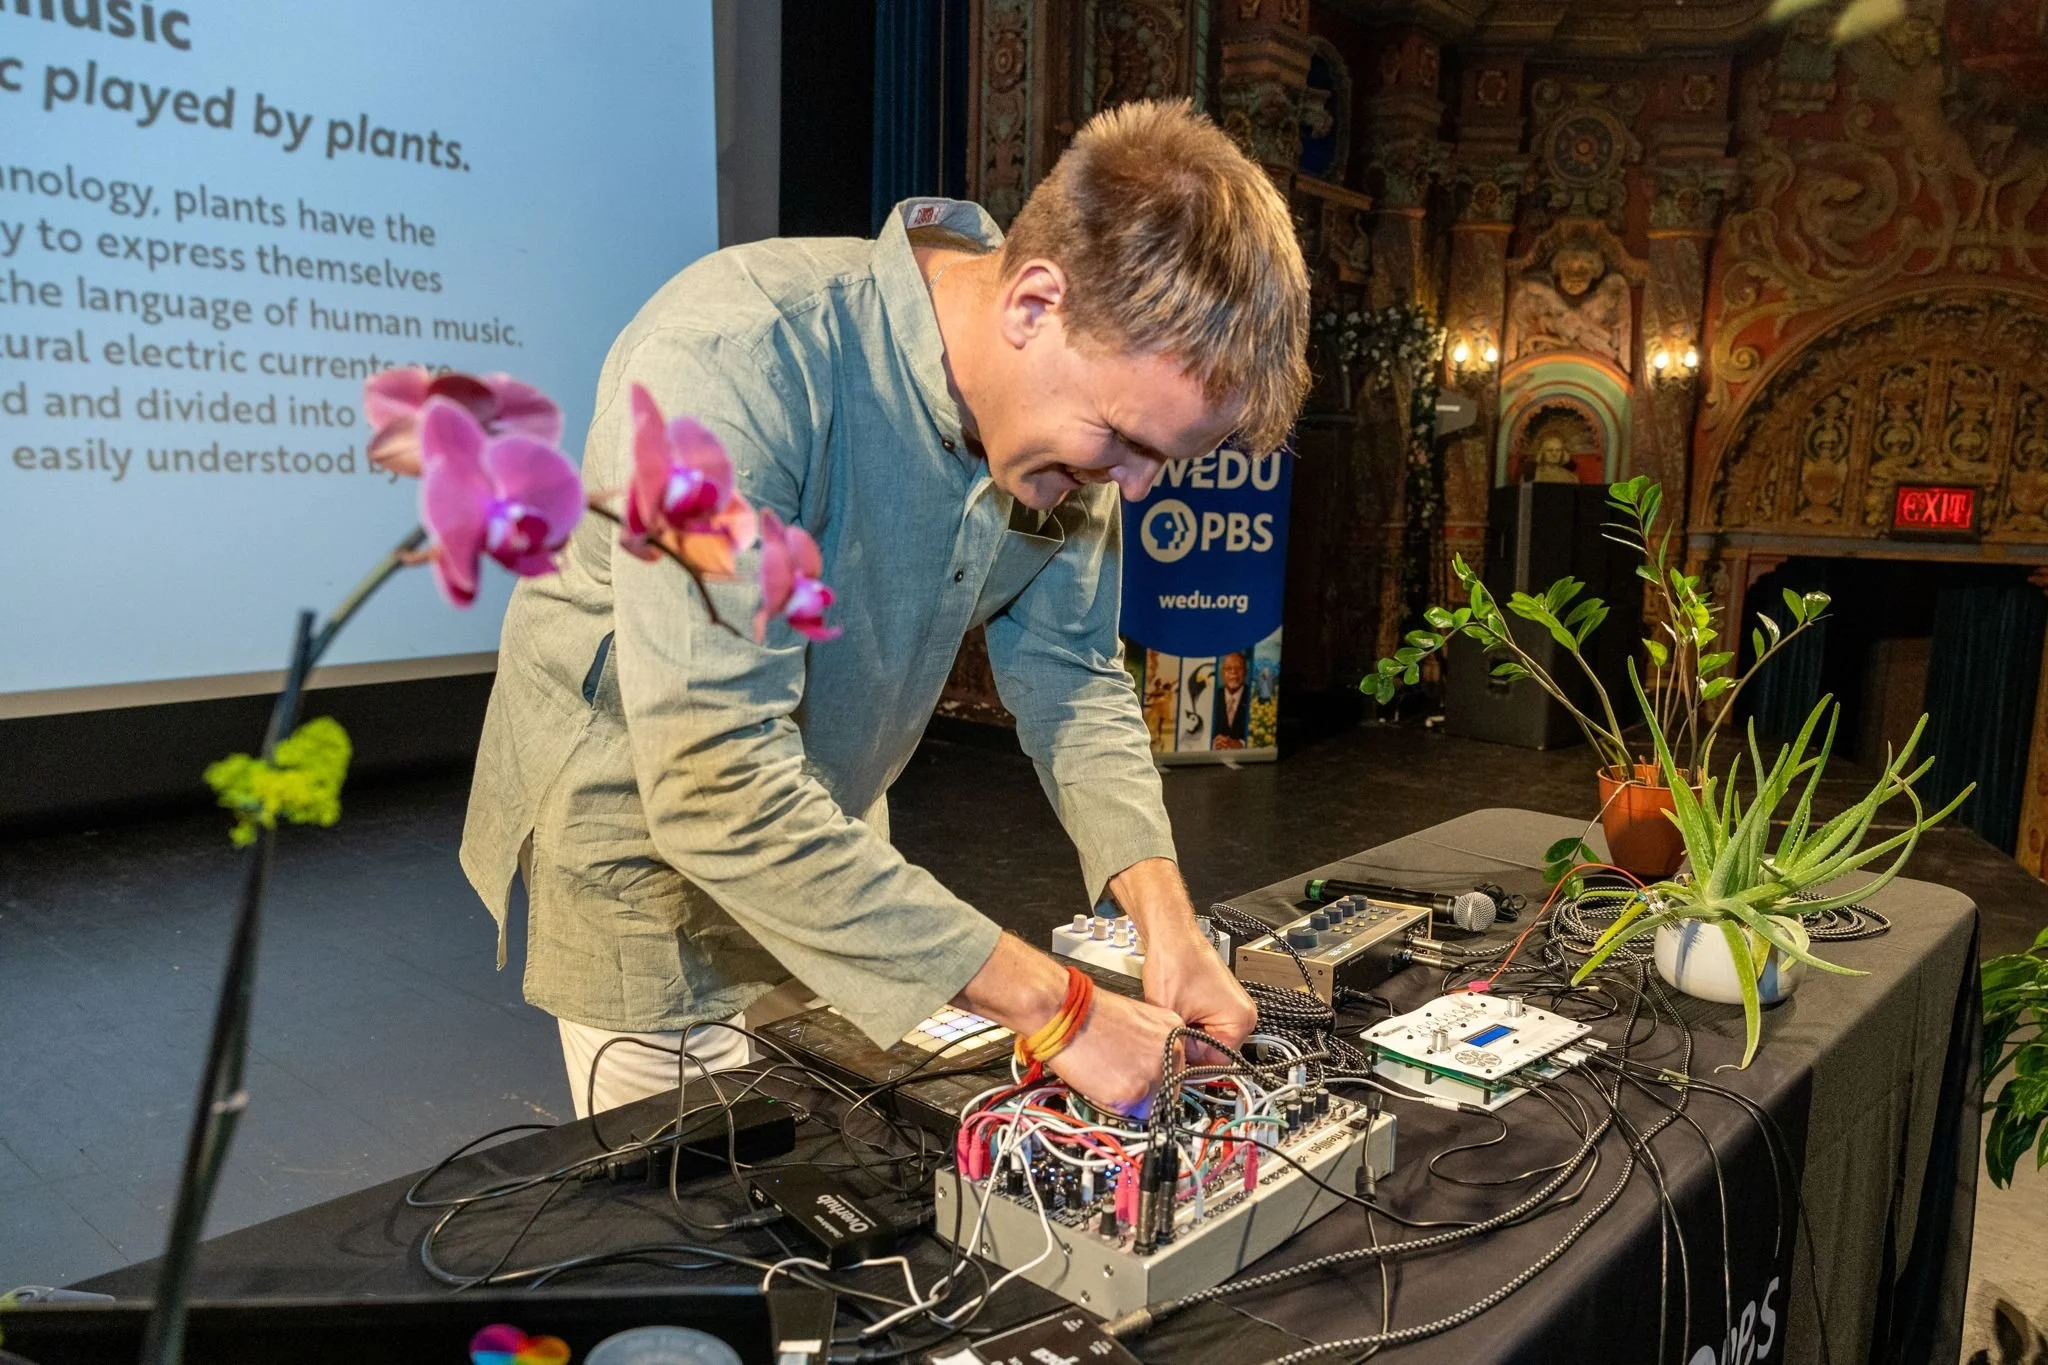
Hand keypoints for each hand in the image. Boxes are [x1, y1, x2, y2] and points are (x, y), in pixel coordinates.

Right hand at [1045, 989, 1186, 1117]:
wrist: (1064, 1010)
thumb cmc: (1090, 1011)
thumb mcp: (1136, 1020)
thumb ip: (1151, 1045)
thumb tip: (1149, 1068)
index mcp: (1174, 1031)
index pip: (1176, 1069)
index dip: (1155, 1075)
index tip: (1142, 1076)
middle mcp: (1172, 1053)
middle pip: (1166, 1091)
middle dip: (1144, 1090)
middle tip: (1119, 1076)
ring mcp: (1153, 1074)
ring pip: (1146, 1105)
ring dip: (1127, 1098)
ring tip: (1105, 1074)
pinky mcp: (1131, 1092)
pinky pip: (1125, 1111)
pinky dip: (1110, 1103)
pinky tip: (1097, 1079)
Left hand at [1143, 926, 1255, 1064]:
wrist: (1170, 936)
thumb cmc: (1175, 962)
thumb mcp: (1171, 1016)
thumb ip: (1176, 1048)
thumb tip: (1174, 1070)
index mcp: (1240, 1020)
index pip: (1217, 1064)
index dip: (1191, 1064)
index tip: (1174, 1058)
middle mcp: (1243, 1015)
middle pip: (1214, 1053)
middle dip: (1189, 1047)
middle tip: (1170, 1033)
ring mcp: (1233, 1008)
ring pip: (1207, 1041)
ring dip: (1188, 1035)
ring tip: (1174, 1015)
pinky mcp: (1221, 1003)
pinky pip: (1205, 1027)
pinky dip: (1190, 1024)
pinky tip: (1178, 1010)